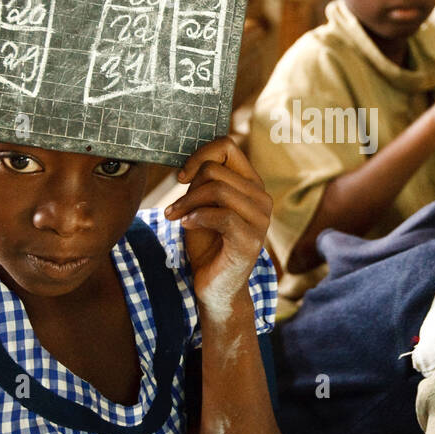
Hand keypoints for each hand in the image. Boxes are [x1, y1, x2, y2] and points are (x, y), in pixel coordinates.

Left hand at [165, 137, 270, 317]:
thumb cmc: (208, 244)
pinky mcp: (250, 241)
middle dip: (187, 188)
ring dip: (187, 203)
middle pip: (215, 170)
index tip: (183, 177)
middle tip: (172, 209)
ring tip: (174, 217)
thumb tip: (193, 164)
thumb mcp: (202, 205)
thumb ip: (203, 182)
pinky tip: (186, 226)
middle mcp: (262, 199)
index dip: (200, 155)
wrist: (215, 286)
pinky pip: (221, 216)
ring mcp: (260, 220)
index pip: (228, 147)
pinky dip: (196, 218)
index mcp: (251, 185)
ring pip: (217, 190)